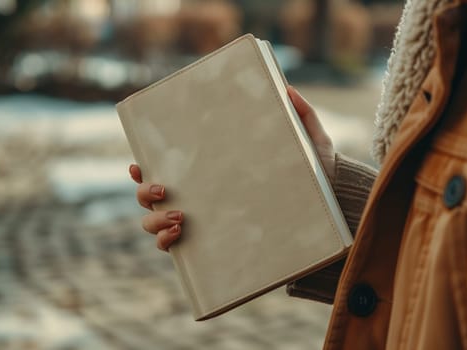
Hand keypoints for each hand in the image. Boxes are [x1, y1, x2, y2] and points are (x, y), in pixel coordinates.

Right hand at [129, 86, 333, 250]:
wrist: (326, 218)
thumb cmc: (313, 180)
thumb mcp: (310, 144)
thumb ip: (302, 115)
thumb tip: (287, 89)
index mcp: (210, 172)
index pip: (168, 166)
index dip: (145, 164)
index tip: (140, 160)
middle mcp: (198, 197)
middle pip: (150, 195)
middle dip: (144, 191)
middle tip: (162, 188)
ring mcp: (200, 222)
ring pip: (153, 223)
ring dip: (154, 220)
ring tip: (180, 216)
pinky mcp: (207, 245)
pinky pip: (170, 246)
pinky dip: (164, 241)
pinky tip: (179, 234)